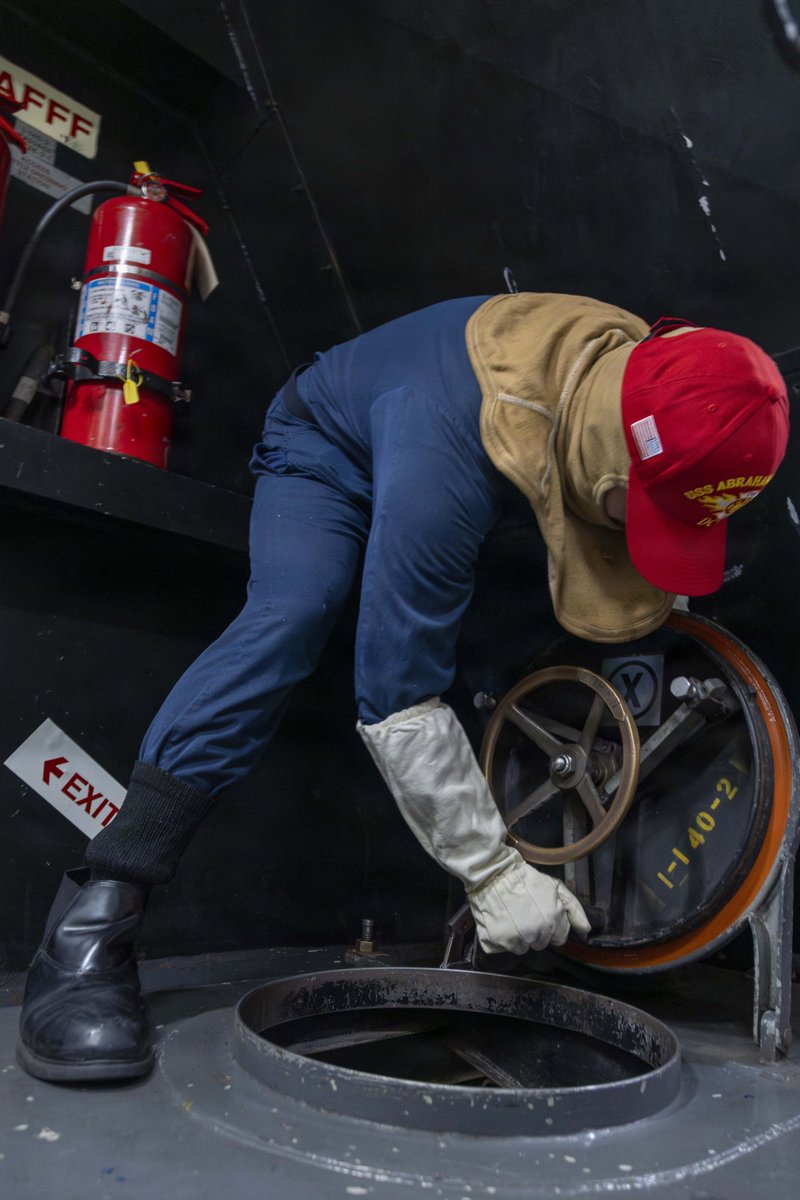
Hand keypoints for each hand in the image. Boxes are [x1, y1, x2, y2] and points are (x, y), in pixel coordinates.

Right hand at [468, 853, 590, 953]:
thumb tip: (586, 933)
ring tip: (514, 917)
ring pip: (525, 948)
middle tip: (527, 913)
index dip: (552, 927)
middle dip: (537, 932)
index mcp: (553, 921)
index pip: (558, 938)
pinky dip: (507, 939)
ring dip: (521, 937)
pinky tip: (504, 922)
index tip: (542, 915)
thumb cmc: (527, 880)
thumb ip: (575, 911)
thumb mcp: (557, 888)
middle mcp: (536, 933)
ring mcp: (517, 938)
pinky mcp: (499, 941)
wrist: (495, 874)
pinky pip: (508, 948)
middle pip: (542, 944)